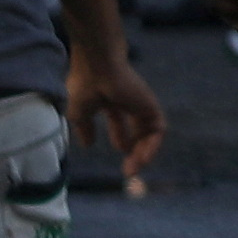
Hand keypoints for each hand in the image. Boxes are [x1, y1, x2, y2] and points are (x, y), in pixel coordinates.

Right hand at [67, 44, 166, 173]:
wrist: (98, 67)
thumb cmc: (85, 85)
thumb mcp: (79, 113)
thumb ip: (85, 128)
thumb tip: (88, 145)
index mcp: (110, 100)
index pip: (119, 123)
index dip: (119, 139)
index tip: (115, 154)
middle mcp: (128, 102)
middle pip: (137, 129)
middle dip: (134, 151)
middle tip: (128, 170)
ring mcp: (141, 103)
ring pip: (148, 132)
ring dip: (143, 152)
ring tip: (134, 168)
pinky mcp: (151, 105)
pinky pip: (157, 129)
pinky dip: (152, 145)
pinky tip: (143, 159)